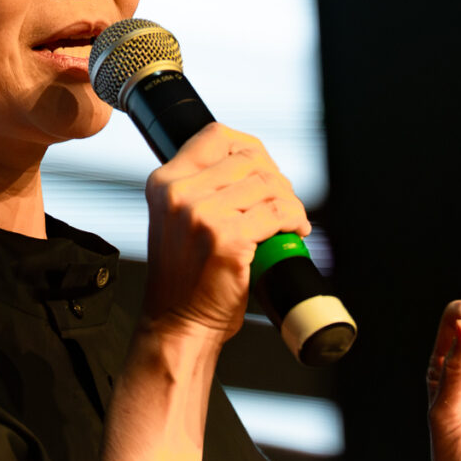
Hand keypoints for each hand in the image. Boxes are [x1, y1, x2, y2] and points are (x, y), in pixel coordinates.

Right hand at [137, 122, 309, 349]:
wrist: (178, 324)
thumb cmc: (185, 279)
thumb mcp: (178, 220)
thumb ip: (201, 189)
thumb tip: (253, 165)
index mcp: (165, 182)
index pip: (216, 136)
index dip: (250, 148)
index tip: (264, 169)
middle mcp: (180, 193)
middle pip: (249, 158)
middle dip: (277, 178)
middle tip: (283, 202)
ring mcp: (202, 215)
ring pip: (269, 184)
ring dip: (291, 202)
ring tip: (290, 220)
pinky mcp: (227, 238)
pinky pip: (279, 212)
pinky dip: (296, 220)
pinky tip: (294, 231)